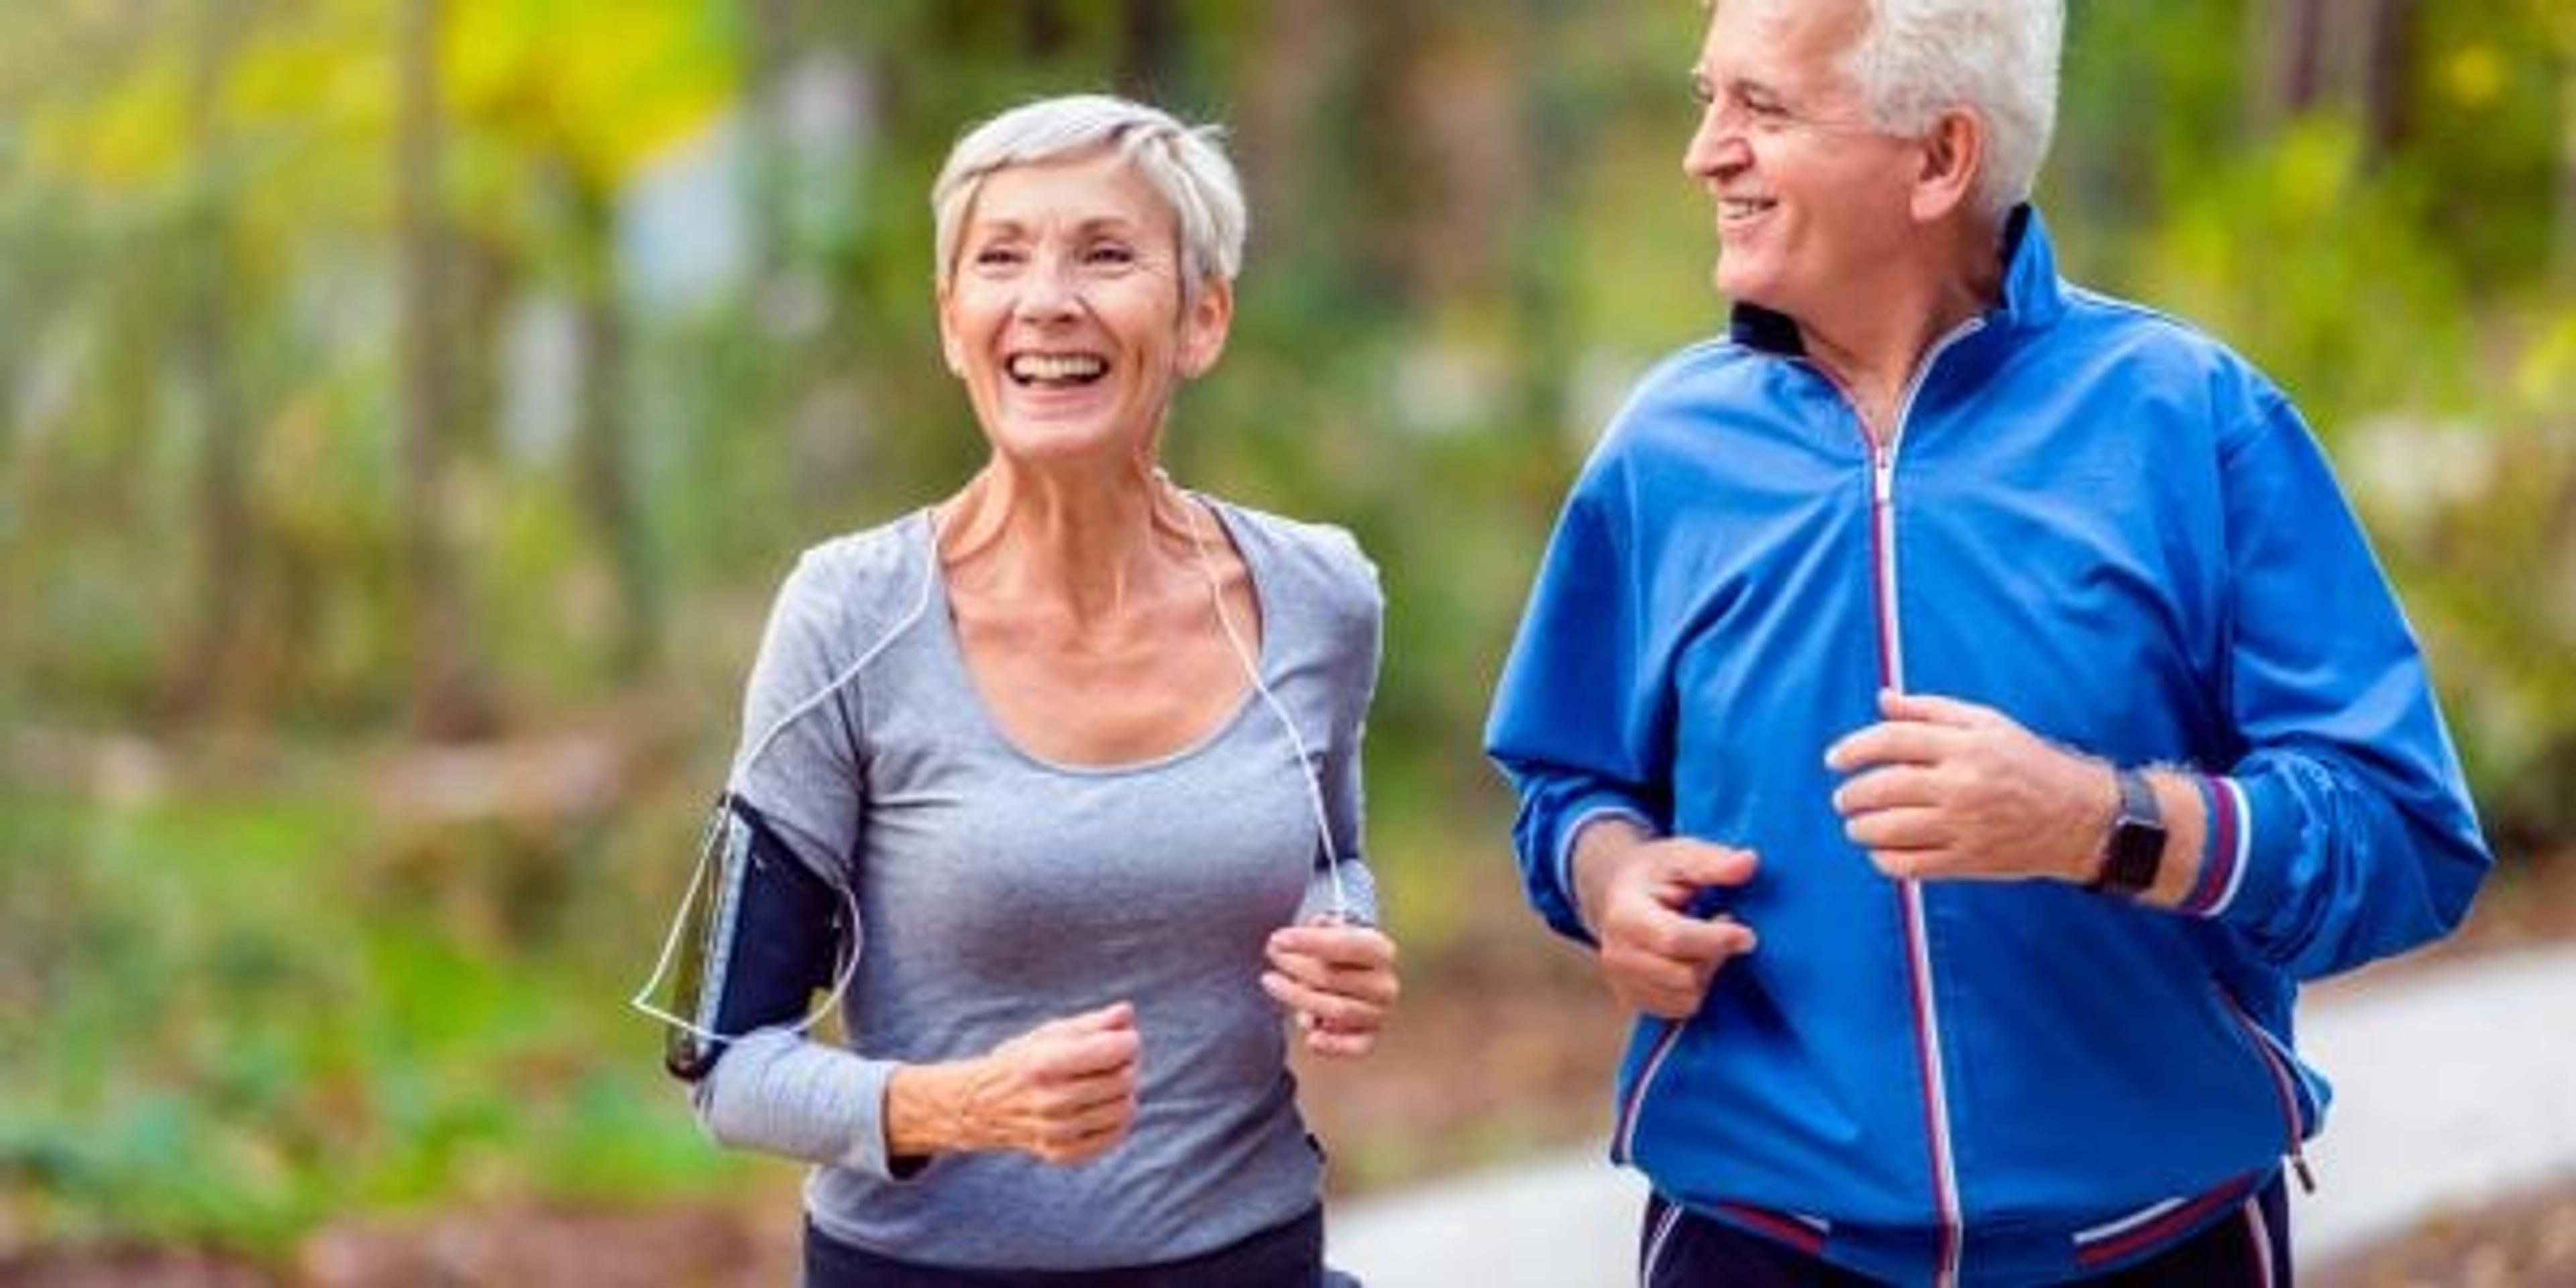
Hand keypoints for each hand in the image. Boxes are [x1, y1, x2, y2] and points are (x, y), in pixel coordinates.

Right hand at [892, 1002, 1140, 1165]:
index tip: (1122, 1038)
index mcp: (1045, 1064)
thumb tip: (1126, 1013)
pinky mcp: (1061, 1155)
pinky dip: (1117, 1120)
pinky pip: (1114, 1137)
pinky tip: (1102, 1107)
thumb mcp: (1050, 1033)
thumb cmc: (1023, 1061)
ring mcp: (1055, 1133)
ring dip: (1125, 1092)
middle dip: (1128, 1065)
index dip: (1128, 1041)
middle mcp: (1049, 1102)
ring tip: (1108, 1083)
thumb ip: (1092, 1023)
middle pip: (1124, 1080)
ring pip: (1124, 1110)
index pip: (1114, 1051)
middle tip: (1115, 1060)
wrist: (981, 1107)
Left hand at [1263, 919, 1399, 1057]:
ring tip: (1272, 982)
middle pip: (1332, 978)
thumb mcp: (1332, 932)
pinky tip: (1311, 1036)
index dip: (1309, 941)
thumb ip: (1322, 929)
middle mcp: (1385, 984)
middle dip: (1295, 965)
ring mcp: (1378, 1013)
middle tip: (1273, 954)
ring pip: (1335, 1010)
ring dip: (1298, 998)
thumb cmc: (1339, 953)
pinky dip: (1333, 1045)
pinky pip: (1355, 1046)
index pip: (1345, 944)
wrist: (1356, 977)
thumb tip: (1318, 924)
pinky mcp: (1369, 1036)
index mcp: (1381, 951)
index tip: (1278, 939)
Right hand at [1572, 822, 1758, 1018]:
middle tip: (1722, 925)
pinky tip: (1695, 960)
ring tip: (1705, 942)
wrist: (1617, 893)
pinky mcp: (1634, 1000)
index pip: (1673, 939)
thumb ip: (1712, 862)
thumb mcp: (1680, 856)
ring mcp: (1622, 982)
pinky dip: (1697, 988)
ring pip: (1686, 998)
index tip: (1747, 935)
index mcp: (1624, 916)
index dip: (1717, 939)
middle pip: (1684, 976)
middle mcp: (1617, 955)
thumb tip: (1747, 862)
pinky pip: (1681, 1009)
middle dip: (1714, 955)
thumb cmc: (1654, 873)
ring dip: (1707, 973)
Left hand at [1825, 689, 2114, 883]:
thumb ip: (1930, 711)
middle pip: (1881, 788)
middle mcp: (1961, 785)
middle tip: (1843, 798)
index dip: (1853, 748)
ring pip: (1887, 831)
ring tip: (1857, 824)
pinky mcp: (1967, 861)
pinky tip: (1881, 851)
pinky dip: (1883, 860)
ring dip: (1859, 828)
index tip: (1834, 760)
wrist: (2078, 818)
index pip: (1890, 741)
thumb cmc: (2027, 763)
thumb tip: (1882, 700)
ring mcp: (1963, 827)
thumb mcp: (1986, 723)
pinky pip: (1907, 866)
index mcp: (1964, 745)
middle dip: (1850, 795)